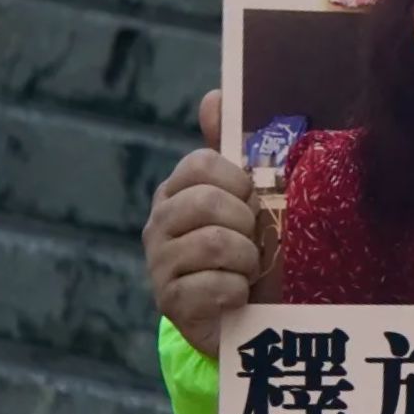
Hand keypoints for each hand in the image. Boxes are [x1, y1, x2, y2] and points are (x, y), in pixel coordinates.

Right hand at [143, 90, 258, 357]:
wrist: (234, 317)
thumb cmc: (242, 250)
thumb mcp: (242, 201)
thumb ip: (230, 151)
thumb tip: (214, 96)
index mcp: (177, 192)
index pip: (202, 164)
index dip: (237, 181)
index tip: (251, 200)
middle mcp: (160, 224)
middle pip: (209, 203)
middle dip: (246, 224)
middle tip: (254, 242)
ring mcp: (160, 264)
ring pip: (215, 244)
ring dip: (247, 260)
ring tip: (249, 271)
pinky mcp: (171, 303)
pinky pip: (215, 286)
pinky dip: (237, 291)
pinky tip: (237, 296)